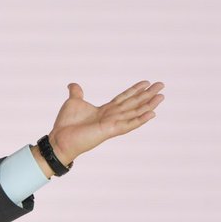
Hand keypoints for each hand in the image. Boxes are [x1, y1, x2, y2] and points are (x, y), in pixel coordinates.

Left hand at [46, 80, 164, 166]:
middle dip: (147, 94)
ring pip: (135, 112)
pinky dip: (140, 120)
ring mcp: (112, 124)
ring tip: (161, 97)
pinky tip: (152, 114)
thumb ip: (77, 93)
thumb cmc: (66, 124)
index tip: (146, 82)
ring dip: (149, 105)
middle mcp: (111, 117)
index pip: (124, 98)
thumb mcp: (73, 102)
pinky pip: (128, 125)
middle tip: (161, 85)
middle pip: (133, 103)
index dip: (135, 90)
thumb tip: (73, 85)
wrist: (59, 139)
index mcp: (105, 110)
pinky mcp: (110, 131)